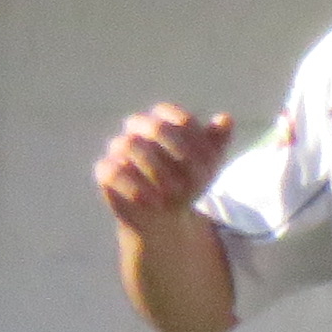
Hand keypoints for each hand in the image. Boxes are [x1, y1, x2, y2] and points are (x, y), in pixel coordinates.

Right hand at [95, 103, 233, 228]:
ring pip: (129, 144)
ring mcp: (119, 148)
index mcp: (166, 121)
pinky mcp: (105, 171)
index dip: (196, 138)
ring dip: (156, 170)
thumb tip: (225, 119)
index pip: (180, 118)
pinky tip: (154, 202)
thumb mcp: (209, 164)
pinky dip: (135, 187)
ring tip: (175, 193)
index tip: (209, 161)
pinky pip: (112, 171)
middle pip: (155, 126)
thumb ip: (218, 141)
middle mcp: (138, 129)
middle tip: (193, 178)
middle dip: (178, 152)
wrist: (165, 213)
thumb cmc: (188, 181)